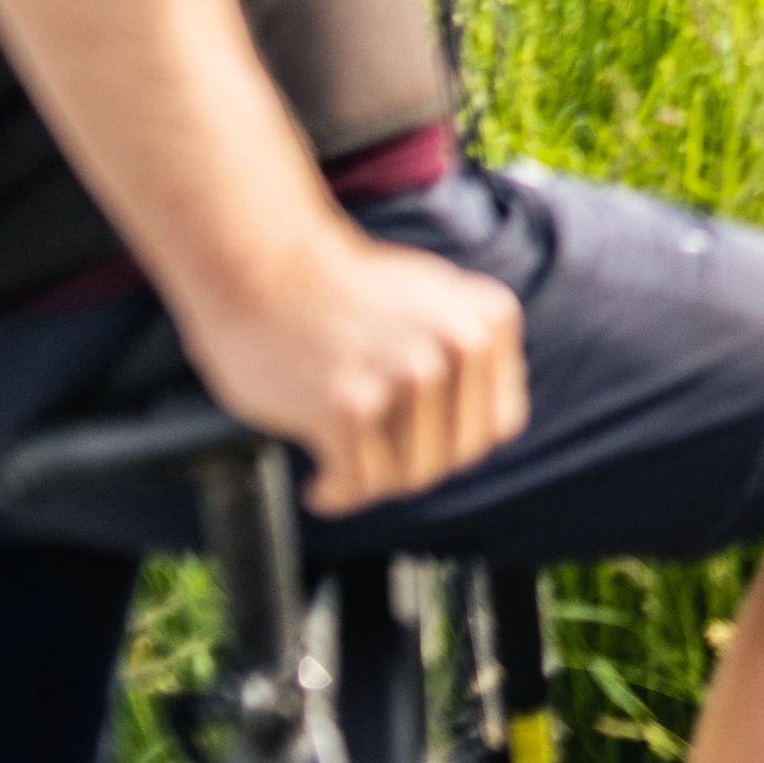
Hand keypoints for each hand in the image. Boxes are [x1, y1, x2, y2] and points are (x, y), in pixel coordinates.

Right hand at [180, 229, 529, 515]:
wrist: (266, 268)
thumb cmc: (344, 290)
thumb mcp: (436, 298)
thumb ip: (471, 352)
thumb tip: (493, 425)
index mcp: (487, 319)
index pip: (498, 425)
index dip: (456, 443)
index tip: (423, 445)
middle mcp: (458, 344)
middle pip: (453, 457)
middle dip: (412, 467)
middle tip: (376, 460)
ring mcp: (406, 374)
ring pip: (406, 476)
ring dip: (371, 482)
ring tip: (345, 465)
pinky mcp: (348, 406)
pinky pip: (357, 485)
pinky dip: (335, 494)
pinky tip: (321, 485)